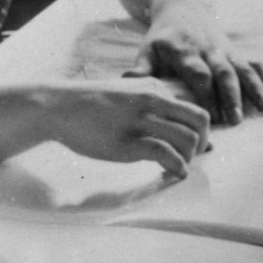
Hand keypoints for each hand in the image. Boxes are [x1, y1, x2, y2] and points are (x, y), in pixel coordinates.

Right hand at [43, 76, 212, 175]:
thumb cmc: (91, 105)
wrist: (60, 106)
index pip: (195, 109)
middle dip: (202, 144)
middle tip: (191, 158)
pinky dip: (178, 167)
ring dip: (190, 159)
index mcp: (155, 89)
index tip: (197, 147)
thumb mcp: (128, 94)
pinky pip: (167, 155)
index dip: (202, 132)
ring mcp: (141, 121)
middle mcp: (153, 100)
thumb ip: (152, 106)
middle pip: (201, 122)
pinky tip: (174, 174)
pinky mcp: (129, 142)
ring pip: (188, 139)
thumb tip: (174, 127)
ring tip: (178, 167)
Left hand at [145, 11, 262, 125]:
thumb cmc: (162, 38)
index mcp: (184, 52)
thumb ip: (141, 70)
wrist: (182, 7)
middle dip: (230, 96)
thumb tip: (128, 85)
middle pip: (223, 73)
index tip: (208, 117)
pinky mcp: (235, 50)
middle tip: (234, 121)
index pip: (197, 74)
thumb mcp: (147, 50)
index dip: (204, 95)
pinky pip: (252, 61)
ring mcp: (224, 50)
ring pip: (242, 68)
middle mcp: (207, 50)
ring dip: (253, 89)